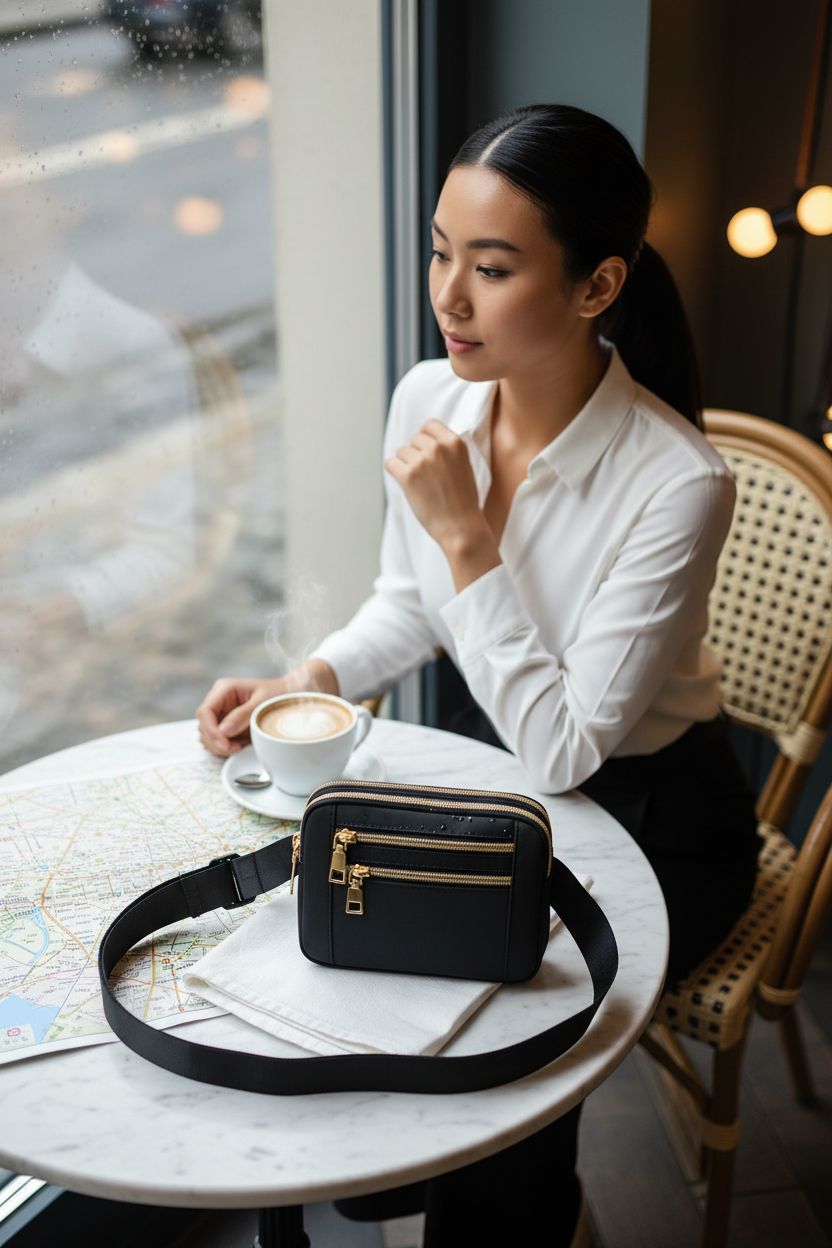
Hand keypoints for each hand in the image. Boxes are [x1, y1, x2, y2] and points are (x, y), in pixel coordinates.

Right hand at [196, 659, 338, 756]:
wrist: (291, 695)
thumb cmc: (279, 694)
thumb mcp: (262, 704)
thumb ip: (242, 716)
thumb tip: (223, 730)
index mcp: (224, 689)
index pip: (205, 712)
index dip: (211, 731)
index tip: (225, 744)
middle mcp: (219, 700)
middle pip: (203, 726)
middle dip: (216, 741)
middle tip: (235, 748)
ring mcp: (221, 713)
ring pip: (207, 735)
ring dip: (219, 746)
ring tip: (240, 746)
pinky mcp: (226, 724)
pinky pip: (217, 740)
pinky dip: (225, 747)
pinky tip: (239, 745)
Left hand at [384, 420, 487, 550]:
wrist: (461, 528)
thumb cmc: (463, 501)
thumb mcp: (463, 466)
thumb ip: (447, 451)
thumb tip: (422, 440)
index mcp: (456, 443)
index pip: (430, 425)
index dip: (425, 438)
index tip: (426, 452)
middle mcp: (439, 448)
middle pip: (414, 439)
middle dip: (416, 454)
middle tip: (425, 476)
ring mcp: (423, 461)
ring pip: (401, 452)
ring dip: (406, 465)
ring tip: (420, 484)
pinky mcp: (408, 476)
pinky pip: (390, 463)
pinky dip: (395, 472)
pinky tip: (405, 484)